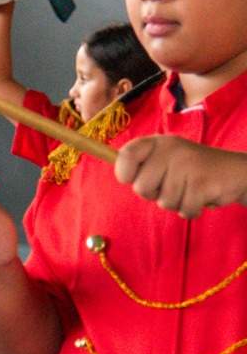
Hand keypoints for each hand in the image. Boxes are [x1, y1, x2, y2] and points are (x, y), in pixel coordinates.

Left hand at [116, 135, 246, 218]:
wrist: (236, 173)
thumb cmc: (191, 172)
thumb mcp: (165, 161)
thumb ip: (142, 167)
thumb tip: (117, 171)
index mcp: (157, 143)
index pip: (125, 156)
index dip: (124, 173)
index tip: (132, 178)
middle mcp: (170, 149)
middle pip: (141, 188)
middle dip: (155, 195)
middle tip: (175, 185)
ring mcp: (187, 164)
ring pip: (163, 202)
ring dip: (177, 202)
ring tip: (191, 188)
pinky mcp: (202, 182)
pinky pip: (183, 209)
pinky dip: (192, 210)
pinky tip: (202, 196)